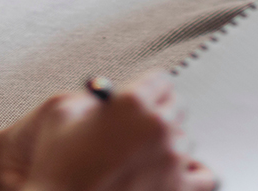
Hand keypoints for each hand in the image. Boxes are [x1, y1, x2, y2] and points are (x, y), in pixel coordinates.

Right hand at [0, 74, 214, 190]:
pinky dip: (191, 175)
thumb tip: (108, 99)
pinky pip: (203, 176)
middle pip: (176, 108)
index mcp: (134, 102)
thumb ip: (93, 99)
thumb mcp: (61, 116)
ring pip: (184, 142)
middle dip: (157, 117)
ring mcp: (172, 161)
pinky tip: (172, 176)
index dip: (147, 92)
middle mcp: (158, 127)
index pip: (161, 81)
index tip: (142, 101)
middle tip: (139, 133)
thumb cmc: (54, 171)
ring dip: (168, 147)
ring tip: (143, 161)